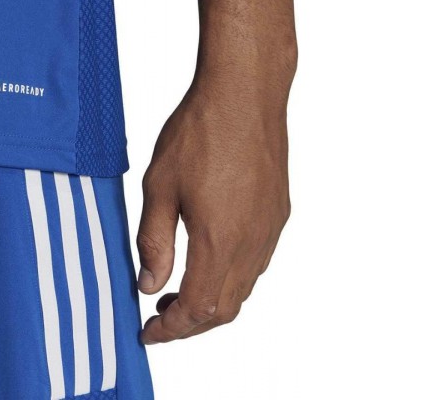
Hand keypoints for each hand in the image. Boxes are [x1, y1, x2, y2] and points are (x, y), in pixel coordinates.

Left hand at [137, 72, 291, 343]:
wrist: (244, 93)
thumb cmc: (199, 132)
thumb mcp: (158, 187)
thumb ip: (153, 241)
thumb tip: (150, 285)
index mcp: (219, 240)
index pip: (196, 309)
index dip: (170, 330)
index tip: (148, 332)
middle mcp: (252, 243)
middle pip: (224, 309)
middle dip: (190, 324)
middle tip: (158, 319)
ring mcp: (270, 229)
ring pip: (243, 289)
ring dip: (211, 302)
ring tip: (176, 292)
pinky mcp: (278, 213)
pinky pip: (256, 263)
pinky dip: (230, 278)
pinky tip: (206, 259)